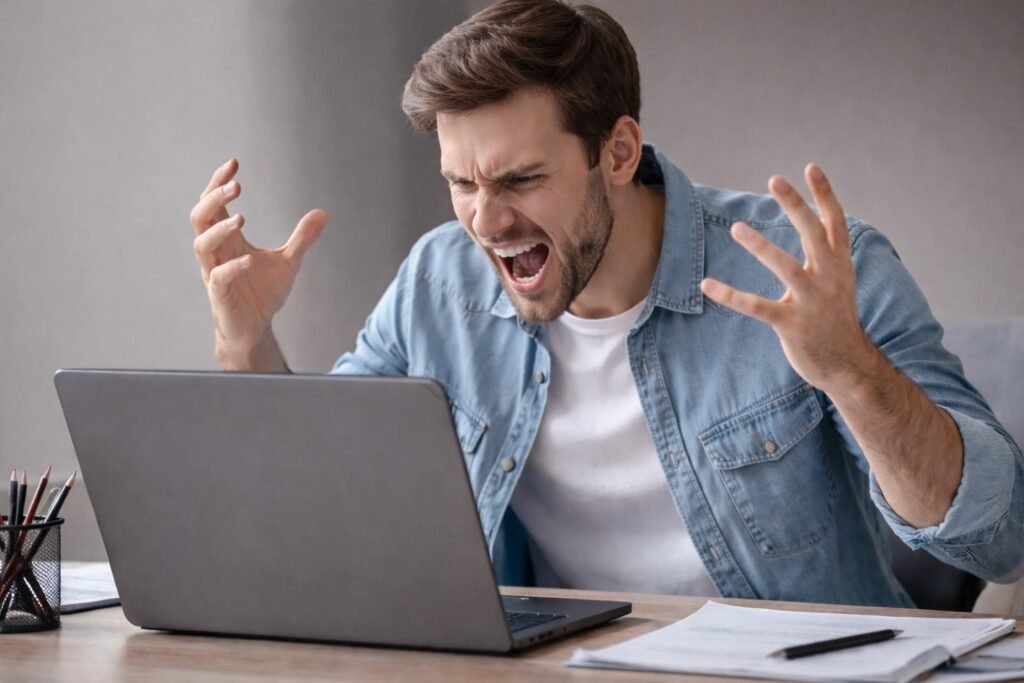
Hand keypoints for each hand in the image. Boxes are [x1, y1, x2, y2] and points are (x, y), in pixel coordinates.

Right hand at [190, 158, 327, 366]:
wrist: (255, 328)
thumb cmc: (262, 293)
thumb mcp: (289, 261)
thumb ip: (302, 238)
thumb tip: (323, 213)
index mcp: (228, 239)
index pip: (214, 203)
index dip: (219, 182)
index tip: (234, 163)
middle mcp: (216, 252)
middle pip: (201, 217)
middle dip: (214, 198)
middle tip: (235, 185)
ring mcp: (214, 273)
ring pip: (201, 244)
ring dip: (219, 229)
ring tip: (241, 218)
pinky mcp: (220, 295)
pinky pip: (218, 278)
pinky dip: (232, 267)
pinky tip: (249, 261)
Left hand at [700, 164, 877, 394]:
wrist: (848, 365)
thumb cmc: (836, 320)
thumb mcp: (838, 282)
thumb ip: (827, 255)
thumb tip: (816, 225)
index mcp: (840, 265)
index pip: (834, 222)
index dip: (824, 194)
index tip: (810, 167)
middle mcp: (829, 278)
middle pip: (813, 233)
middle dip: (796, 204)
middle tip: (775, 179)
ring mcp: (811, 302)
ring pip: (786, 267)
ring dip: (761, 246)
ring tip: (737, 228)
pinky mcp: (792, 325)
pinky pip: (757, 307)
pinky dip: (731, 295)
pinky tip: (707, 285)